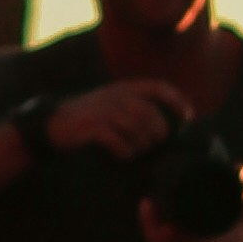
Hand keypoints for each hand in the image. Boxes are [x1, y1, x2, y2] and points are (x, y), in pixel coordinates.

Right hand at [50, 77, 192, 161]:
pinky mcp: (90, 127)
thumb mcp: (115, 105)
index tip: (188, 117)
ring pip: (135, 127)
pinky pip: (116, 140)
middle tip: (156, 142)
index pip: (157, 87)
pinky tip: (124, 155)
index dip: (177, 100)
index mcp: (124, 88)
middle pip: (148, 112)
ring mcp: (102, 110)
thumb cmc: (91, 118)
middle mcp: (115, 96)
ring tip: (138, 150)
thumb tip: (169, 128)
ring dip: (142, 143)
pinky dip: (125, 151)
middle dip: (158, 131)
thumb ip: (138, 109)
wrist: (54, 125)